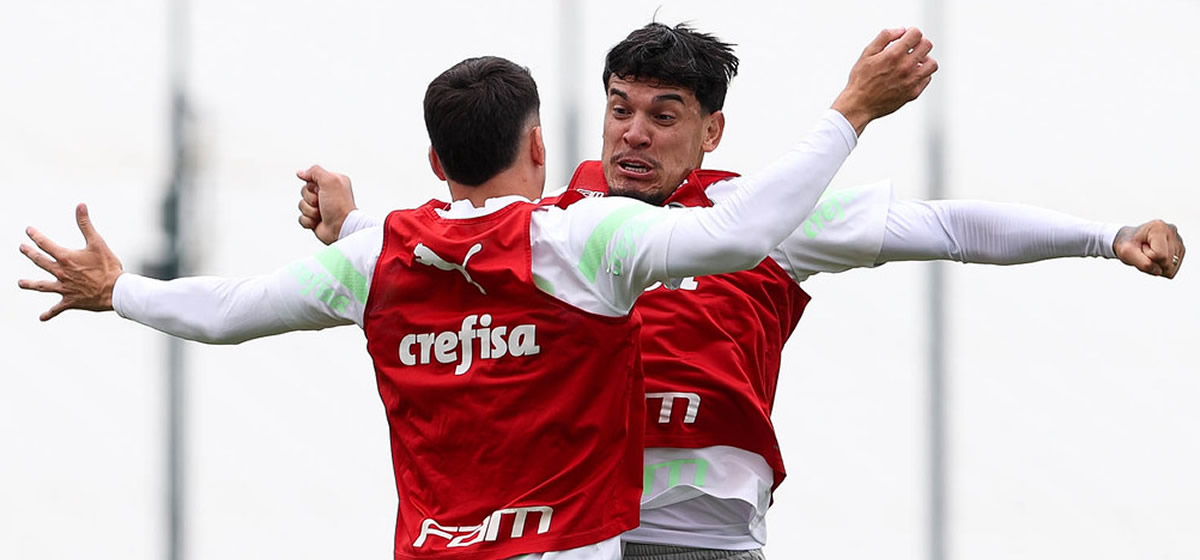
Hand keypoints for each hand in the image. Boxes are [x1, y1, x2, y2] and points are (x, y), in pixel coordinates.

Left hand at [18, 204, 123, 320]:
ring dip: (30, 284)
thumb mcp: (98, 243)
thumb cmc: (109, 267)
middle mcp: (61, 273)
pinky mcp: (71, 301)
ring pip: (42, 286)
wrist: (116, 291)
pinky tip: (42, 318)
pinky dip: (49, 313)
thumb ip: (86, 224)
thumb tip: (80, 205)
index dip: (36, 236)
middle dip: (30, 253)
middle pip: (40, 262)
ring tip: (20, 283)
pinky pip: (57, 308)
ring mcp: (64, 288)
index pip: (45, 244)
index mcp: (66, 258)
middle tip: (21, 248)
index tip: (28, 230)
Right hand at [297, 164, 357, 245]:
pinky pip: (302, 217)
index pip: (311, 178)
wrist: (342, 228)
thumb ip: (315, 171)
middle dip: (310, 199)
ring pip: (302, 205)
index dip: (312, 186)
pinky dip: (309, 220)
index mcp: (332, 182)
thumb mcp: (330, 181)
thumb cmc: (339, 206)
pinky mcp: (315, 219)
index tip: (320, 190)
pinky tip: (318, 221)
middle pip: (304, 191)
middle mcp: (326, 194)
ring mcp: (320, 207)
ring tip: (322, 214)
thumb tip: (301, 173)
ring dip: (310, 211)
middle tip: (322, 203)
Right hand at [833, 27, 938, 135]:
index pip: (916, 34)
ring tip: (914, 61)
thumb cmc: (860, 79)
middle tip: (910, 48)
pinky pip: (927, 79)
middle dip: (919, 43)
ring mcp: (911, 81)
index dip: (912, 32)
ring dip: (925, 59)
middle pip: (927, 46)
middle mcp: (905, 67)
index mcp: (894, 55)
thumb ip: (884, 37)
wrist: (859, 105)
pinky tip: (911, 74)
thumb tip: (902, 30)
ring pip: (932, 64)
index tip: (906, 37)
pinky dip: (922, 74)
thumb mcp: (867, 53)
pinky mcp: (913, 93)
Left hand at [1113, 220, 1184, 277]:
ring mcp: (1178, 241)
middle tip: (1143, 252)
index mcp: (1159, 227)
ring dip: (1156, 266)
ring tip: (1148, 254)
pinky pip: (1172, 270)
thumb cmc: (1127, 244)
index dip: (1147, 257)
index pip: (1160, 255)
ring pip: (1170, 268)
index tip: (1140, 247)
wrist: (1129, 240)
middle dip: (1152, 262)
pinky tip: (1155, 257)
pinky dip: (1161, 267)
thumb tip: (1159, 271)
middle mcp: (1172, 231)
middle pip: (1166, 262)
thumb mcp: (1126, 253)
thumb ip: (1142, 263)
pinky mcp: (1180, 250)